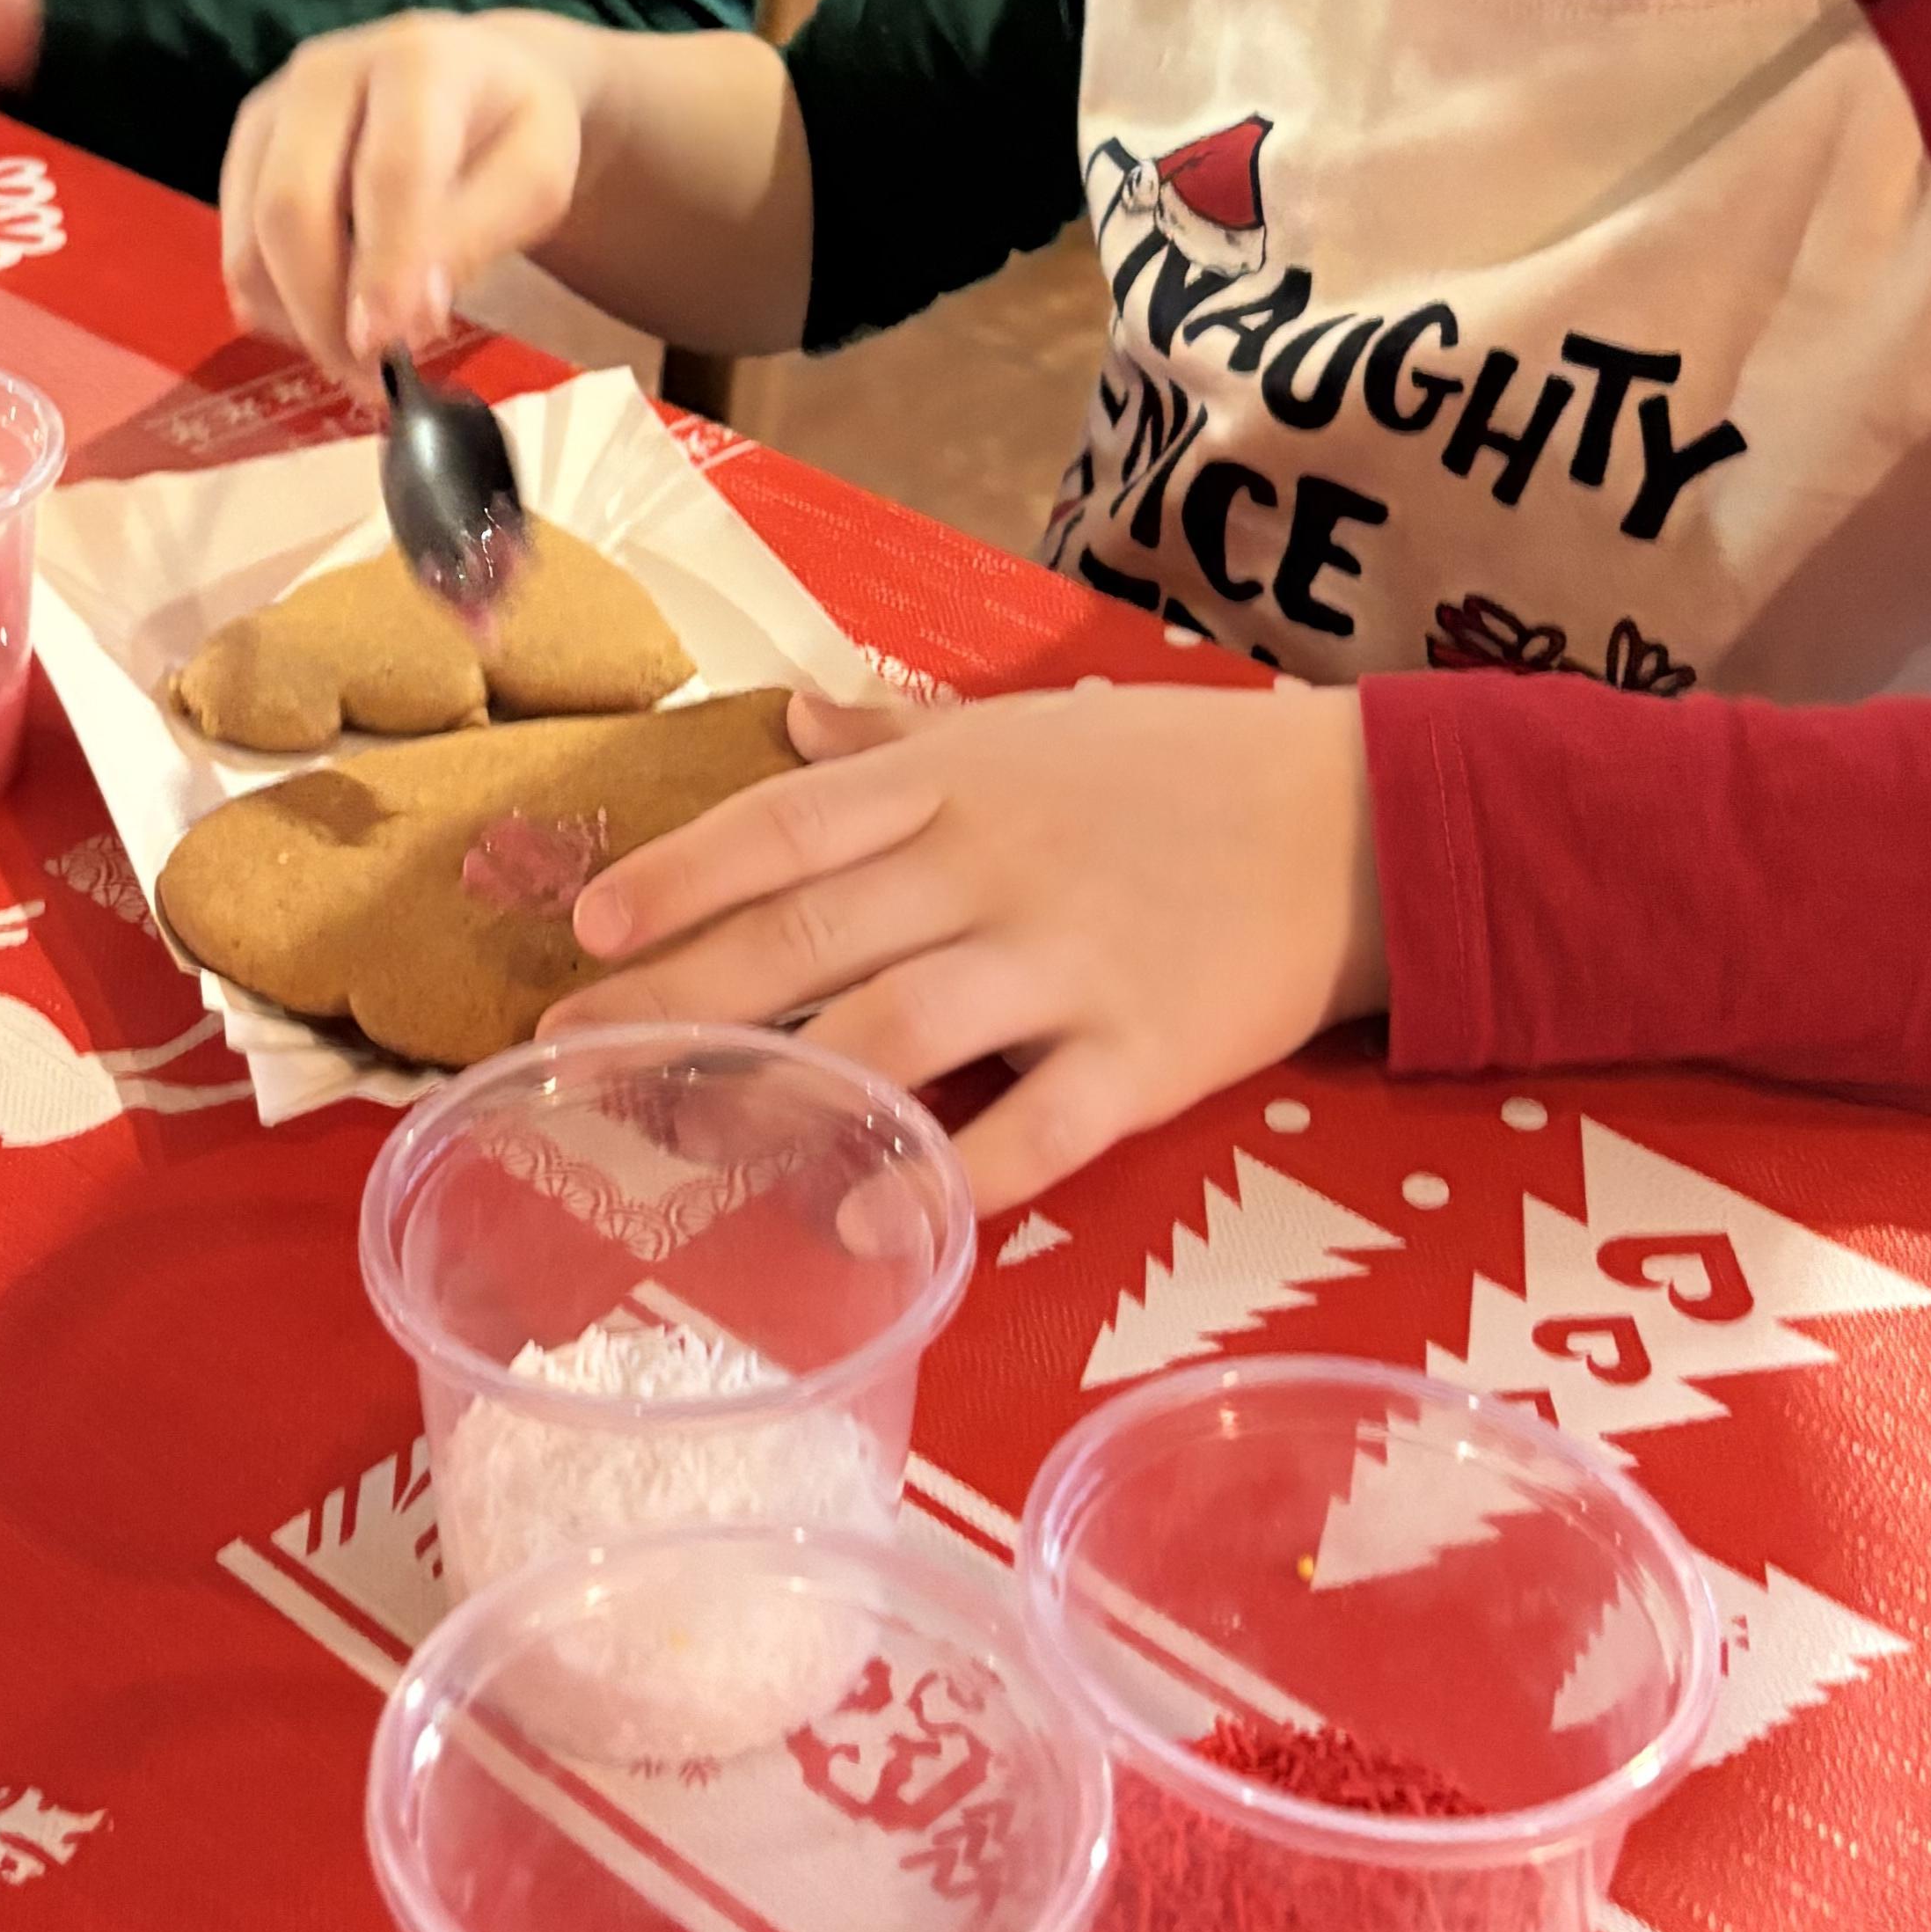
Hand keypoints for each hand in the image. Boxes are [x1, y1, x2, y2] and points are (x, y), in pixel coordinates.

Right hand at [221, 9, 595, 398]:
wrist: (476, 78)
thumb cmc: (513, 131)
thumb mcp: (535, 178)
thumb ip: (478, 235)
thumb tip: (407, 317)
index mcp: (417, 62)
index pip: (390, 172)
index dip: (385, 267)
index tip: (388, 348)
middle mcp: (326, 72)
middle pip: (292, 206)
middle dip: (325, 311)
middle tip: (374, 379)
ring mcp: (272, 108)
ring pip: (251, 238)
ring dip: (299, 321)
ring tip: (363, 363)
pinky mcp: (246, 147)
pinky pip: (238, 248)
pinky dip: (278, 307)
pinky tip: (334, 323)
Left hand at [562, 678, 1388, 1211]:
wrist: (1356, 819)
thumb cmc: (1177, 772)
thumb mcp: (1033, 725)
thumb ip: (901, 732)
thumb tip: (781, 718)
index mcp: (955, 783)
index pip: (787, 827)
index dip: (681, 874)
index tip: (588, 927)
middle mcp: (993, 867)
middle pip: (809, 936)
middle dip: (679, 997)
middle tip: (574, 1051)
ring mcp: (1068, 964)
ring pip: (899, 1029)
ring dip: (784, 1091)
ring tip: (685, 1142)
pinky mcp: (1145, 1056)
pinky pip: (1035, 1127)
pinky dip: (947, 1174)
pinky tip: (866, 1213)